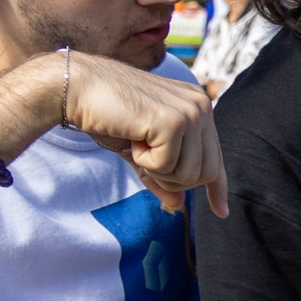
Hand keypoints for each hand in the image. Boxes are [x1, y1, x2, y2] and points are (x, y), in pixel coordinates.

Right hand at [61, 52, 229, 218]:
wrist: (78, 89)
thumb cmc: (107, 116)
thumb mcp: (140, 152)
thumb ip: (162, 175)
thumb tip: (179, 204)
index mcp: (198, 108)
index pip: (216, 157)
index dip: (217, 187)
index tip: (222, 212)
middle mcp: (201, 106)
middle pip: (207, 172)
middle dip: (174, 180)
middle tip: (144, 161)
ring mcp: (191, 112)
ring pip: (190, 174)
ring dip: (157, 171)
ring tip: (137, 143)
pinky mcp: (174, 121)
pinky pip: (167, 166)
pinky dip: (145, 162)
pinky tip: (133, 138)